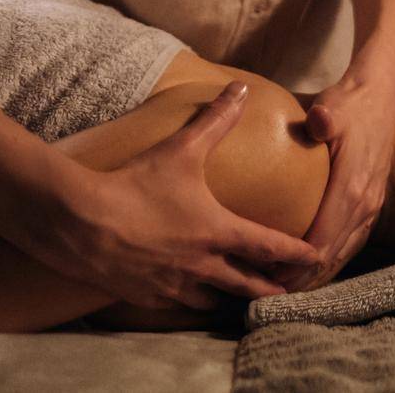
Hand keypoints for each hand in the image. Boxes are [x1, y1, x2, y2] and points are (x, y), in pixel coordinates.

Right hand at [21, 81, 320, 309]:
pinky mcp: (145, 295)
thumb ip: (216, 119)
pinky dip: (190, 302)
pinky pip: (177, 305)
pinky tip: (191, 298)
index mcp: (217, 231)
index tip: (316, 258)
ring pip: (212, 300)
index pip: (269, 246)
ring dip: (230, 299)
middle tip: (288, 293)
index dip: (295, 252)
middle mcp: (201, 264)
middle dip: (269, 288)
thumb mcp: (181, 148)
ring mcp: (173, 285)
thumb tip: (241, 88)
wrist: (79, 221)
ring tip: (240, 300)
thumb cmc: (135, 184)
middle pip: (246, 284)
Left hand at [280, 68, 394, 290]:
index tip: (265, 277)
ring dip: (315, 275)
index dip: (294, 264)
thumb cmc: (350, 102)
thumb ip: (324, 118)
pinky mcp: (372, 204)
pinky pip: (350, 243)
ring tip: (284, 290)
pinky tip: (312, 271)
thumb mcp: (334, 107)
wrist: (381, 95)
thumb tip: (318, 119)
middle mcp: (364, 204)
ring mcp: (371, 206)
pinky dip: (330, 260)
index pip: (321, 240)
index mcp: (351, 188)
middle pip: (330, 256)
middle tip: (265, 294)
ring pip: (342, 254)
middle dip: (299, 278)